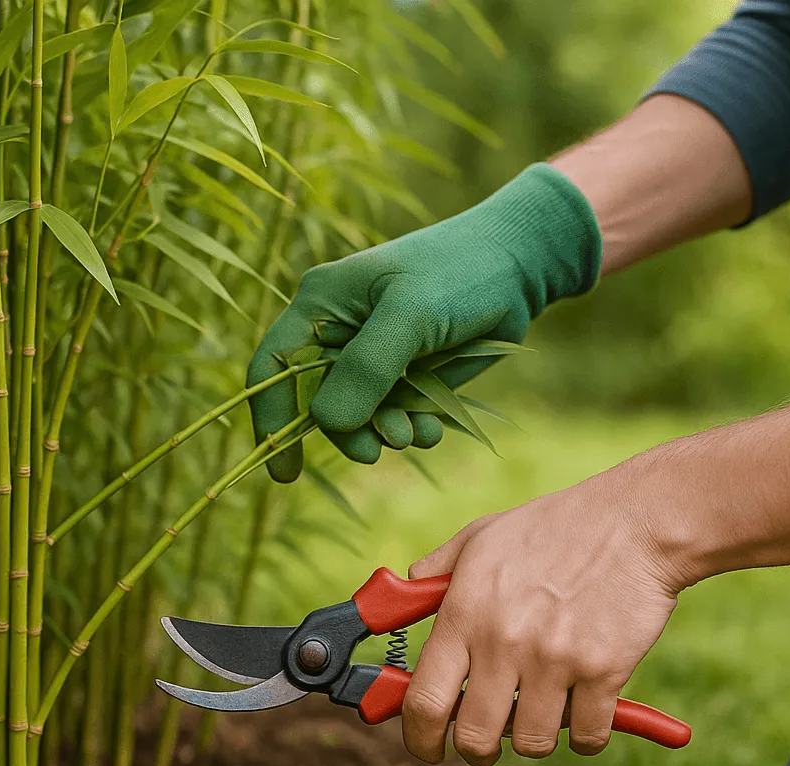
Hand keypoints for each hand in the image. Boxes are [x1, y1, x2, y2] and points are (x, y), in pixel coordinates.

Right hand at [248, 164, 601, 481]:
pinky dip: (410, 430)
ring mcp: (372, 357)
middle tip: (376, 452)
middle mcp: (338, 333)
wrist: (518, 267)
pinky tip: (432, 428)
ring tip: (416, 434)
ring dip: (383, 435)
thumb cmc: (458, 272)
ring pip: (357, 418)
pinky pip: (393, 418)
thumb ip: (368, 368)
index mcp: (321, 305)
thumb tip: (327, 424)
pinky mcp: (406, 376)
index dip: (271, 420)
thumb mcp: (410, 315)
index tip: (283, 472)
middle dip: (346, 433)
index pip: (274, 367)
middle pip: (316, 403)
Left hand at [400, 467, 685, 765]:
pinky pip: (587, 736)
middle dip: (476, 749)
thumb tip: (401, 596)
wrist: (635, 523)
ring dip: (534, 735)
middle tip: (486, 739)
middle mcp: (503, 641)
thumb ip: (436, 572)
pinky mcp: (604, 672)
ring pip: (531, 743)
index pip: (423, 701)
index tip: (428, 747)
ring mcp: (554, 660)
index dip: (419, 738)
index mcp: (464, 613)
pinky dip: (587, 733)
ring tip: (541, 706)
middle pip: (474, 737)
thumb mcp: (481, 538)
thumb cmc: (554, 528)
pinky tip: (587, 705)